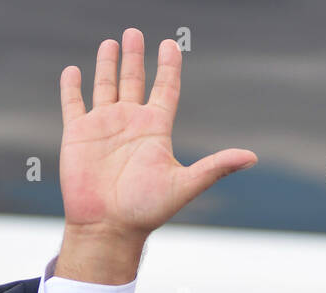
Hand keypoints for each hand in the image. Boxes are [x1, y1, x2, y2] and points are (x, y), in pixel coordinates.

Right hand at [56, 30, 256, 283]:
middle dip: (135, 56)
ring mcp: (103, 127)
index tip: (170, 44)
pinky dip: (72, 87)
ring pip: (106, 86)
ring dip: (108, 64)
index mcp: (155, 130)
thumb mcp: (185, 184)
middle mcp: (130, 124)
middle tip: (134, 32)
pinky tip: (74, 70)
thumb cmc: (147, 210)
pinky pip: (74, 104)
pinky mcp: (78, 134)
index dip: (168, 67)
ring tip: (111, 42)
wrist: (109, 227)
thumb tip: (252, 157)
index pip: (165, 89)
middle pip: (135, 81)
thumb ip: (216, 167)